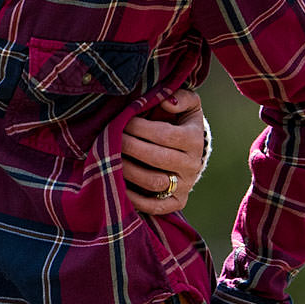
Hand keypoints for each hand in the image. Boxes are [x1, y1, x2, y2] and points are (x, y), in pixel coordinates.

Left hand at [122, 86, 208, 214]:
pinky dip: (134, 199)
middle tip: (110, 137)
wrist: (191, 154)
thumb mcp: (188, 106)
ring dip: (127, 170)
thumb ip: (182, 97)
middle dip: (129, 146)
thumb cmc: (180, 124)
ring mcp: (185, 186)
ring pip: (153, 182)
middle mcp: (192, 165)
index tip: (122, 121)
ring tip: (110, 157)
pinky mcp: (176, 202)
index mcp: (195, 140)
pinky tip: (116, 182)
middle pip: (157, 158)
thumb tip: (167, 101)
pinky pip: (154, 206)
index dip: (140, 127)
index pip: (165, 134)